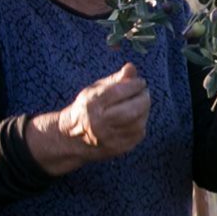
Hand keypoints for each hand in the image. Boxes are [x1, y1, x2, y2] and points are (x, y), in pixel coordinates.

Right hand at [27, 63, 150, 174]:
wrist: (71, 138)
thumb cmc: (86, 108)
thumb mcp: (94, 91)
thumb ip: (115, 80)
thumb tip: (131, 67)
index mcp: (90, 105)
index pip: (118, 92)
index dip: (134, 85)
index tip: (140, 82)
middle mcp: (99, 123)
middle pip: (132, 110)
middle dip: (143, 98)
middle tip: (144, 92)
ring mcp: (109, 138)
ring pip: (138, 123)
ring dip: (144, 111)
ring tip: (140, 104)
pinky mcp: (118, 148)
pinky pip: (138, 134)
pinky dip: (141, 123)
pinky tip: (136, 118)